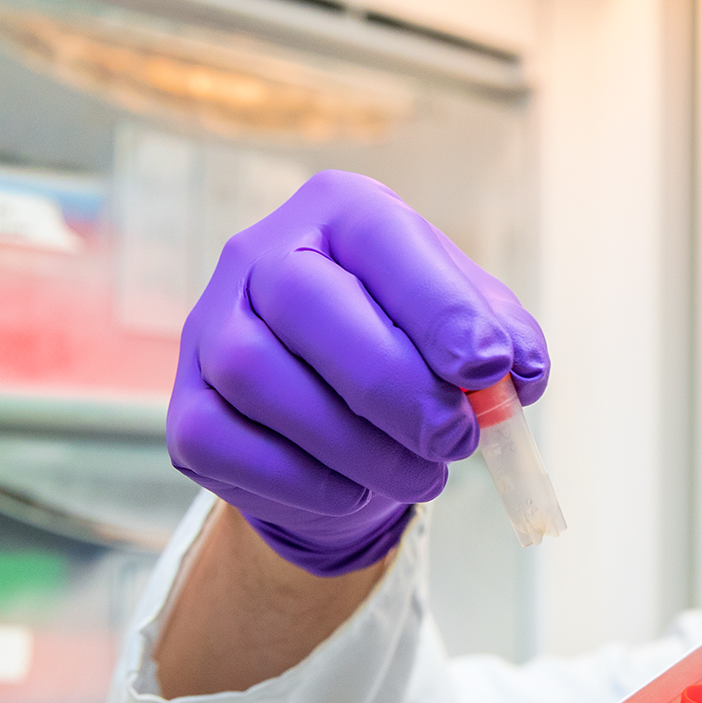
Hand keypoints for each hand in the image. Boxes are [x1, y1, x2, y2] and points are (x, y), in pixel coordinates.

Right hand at [168, 171, 546, 576]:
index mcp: (338, 212)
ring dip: (356, 445)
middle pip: (304, 301)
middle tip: (456, 440)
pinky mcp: (185, 410)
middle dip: (392, 384)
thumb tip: (516, 371)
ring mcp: (209, 330)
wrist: (332, 431)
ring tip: (421, 475)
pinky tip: (354, 490)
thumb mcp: (466, 333)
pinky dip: (302, 480)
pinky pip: (222, 442)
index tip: (489, 366)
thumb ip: (502, 339)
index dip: (436, 303)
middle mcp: (258, 255)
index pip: (379, 234)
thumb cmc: (408, 356)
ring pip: (259, 378)